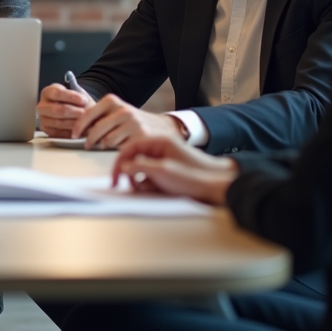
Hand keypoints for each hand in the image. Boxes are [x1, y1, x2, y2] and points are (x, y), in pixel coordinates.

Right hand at [37, 83, 95, 137]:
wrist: (72, 110)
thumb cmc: (74, 101)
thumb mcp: (77, 94)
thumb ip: (79, 97)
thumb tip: (85, 103)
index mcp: (48, 92)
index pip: (57, 93)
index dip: (71, 97)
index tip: (83, 100)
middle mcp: (42, 106)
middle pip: (57, 110)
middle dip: (73, 112)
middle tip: (84, 113)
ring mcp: (43, 119)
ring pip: (59, 123)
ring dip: (74, 123)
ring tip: (84, 122)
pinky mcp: (47, 131)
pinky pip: (59, 133)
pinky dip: (71, 132)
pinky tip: (79, 129)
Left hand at [73, 94, 185, 149]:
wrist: (161, 127)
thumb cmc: (132, 121)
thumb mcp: (115, 111)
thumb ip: (98, 116)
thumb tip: (76, 128)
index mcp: (112, 101)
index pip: (88, 114)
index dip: (78, 126)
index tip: (73, 135)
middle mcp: (123, 110)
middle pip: (96, 129)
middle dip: (89, 140)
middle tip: (87, 145)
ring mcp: (133, 123)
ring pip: (107, 141)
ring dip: (104, 146)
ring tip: (109, 144)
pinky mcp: (141, 137)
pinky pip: (120, 149)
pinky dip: (117, 150)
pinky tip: (121, 147)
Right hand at [112, 135, 237, 204]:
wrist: (216, 186)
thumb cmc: (194, 176)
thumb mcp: (162, 171)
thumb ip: (139, 167)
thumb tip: (123, 167)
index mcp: (159, 141)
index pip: (130, 147)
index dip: (119, 162)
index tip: (115, 177)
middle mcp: (161, 148)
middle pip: (134, 157)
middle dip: (129, 172)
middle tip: (122, 185)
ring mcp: (165, 159)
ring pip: (142, 168)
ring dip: (139, 179)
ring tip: (141, 189)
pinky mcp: (169, 170)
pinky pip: (151, 175)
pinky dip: (148, 183)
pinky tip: (151, 190)